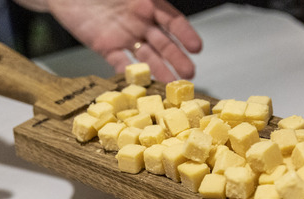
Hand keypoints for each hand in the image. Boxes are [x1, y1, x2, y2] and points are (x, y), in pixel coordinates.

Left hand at [42, 0, 202, 81]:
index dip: (185, 34)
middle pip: (163, 43)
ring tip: (169, 85)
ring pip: (146, 56)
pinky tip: (138, 82)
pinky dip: (128, 72)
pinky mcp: (105, 46)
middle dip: (177, 59)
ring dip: (159, 70)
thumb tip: (154, 0)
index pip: (172, 20)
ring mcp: (123, 35)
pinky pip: (120, 61)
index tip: (197, 48)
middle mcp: (139, 21)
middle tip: (188, 75)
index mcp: (147, 3)